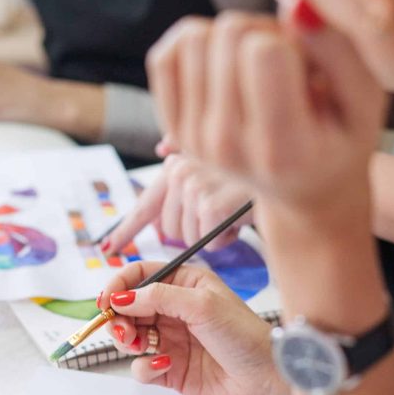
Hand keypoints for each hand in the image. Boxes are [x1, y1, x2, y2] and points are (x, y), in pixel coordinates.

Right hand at [98, 262, 291, 394]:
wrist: (268, 381)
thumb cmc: (246, 336)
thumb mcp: (202, 305)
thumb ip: (158, 297)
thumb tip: (121, 297)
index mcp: (185, 283)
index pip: (139, 275)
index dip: (118, 286)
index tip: (105, 301)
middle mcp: (175, 309)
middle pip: (128, 307)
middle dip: (119, 317)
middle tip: (123, 330)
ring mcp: (172, 339)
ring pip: (130, 336)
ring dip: (127, 340)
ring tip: (140, 345)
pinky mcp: (171, 369)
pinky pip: (141, 366)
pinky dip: (145, 367)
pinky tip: (165, 366)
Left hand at [104, 153, 253, 252]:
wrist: (285, 169)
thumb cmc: (251, 170)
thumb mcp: (216, 161)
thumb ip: (186, 156)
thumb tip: (161, 146)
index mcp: (175, 164)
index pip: (143, 205)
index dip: (125, 230)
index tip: (108, 248)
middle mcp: (179, 172)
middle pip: (168, 230)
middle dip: (192, 232)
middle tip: (216, 218)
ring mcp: (194, 188)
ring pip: (188, 239)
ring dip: (212, 236)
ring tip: (230, 214)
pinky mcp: (211, 205)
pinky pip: (209, 243)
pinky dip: (226, 240)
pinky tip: (237, 222)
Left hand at [146, 8, 386, 217]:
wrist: (305, 190)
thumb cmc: (340, 139)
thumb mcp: (363, 99)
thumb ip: (337, 51)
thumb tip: (292, 4)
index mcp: (280, 147)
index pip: (262, 50)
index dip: (290, 39)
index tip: (310, 67)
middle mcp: (228, 146)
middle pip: (228, 33)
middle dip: (262, 32)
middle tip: (286, 66)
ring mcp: (195, 140)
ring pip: (194, 36)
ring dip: (230, 39)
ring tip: (258, 69)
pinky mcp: (176, 130)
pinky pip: (165, 57)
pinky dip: (195, 46)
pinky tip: (224, 64)